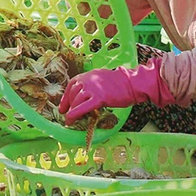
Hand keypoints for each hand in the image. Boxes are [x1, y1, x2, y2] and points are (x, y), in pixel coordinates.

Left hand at [59, 59, 175, 123]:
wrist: (132, 83)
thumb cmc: (120, 83)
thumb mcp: (101, 79)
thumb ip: (92, 84)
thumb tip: (85, 95)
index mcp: (87, 75)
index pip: (71, 85)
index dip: (65, 97)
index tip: (63, 106)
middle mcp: (87, 80)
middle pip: (72, 93)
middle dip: (68, 105)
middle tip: (66, 115)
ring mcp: (92, 88)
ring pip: (76, 101)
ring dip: (71, 112)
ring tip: (70, 120)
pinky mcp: (99, 98)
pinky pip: (82, 107)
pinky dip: (74, 115)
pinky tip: (71, 121)